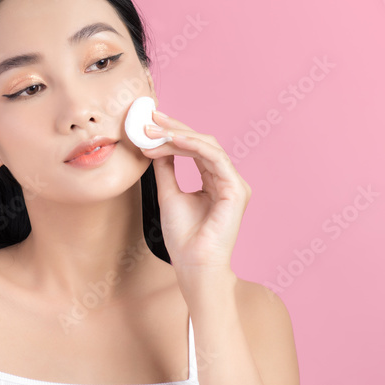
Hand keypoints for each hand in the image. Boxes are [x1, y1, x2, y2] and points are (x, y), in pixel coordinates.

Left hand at [140, 109, 250, 285]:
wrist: (193, 264)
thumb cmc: (183, 237)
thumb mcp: (168, 194)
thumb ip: (166, 169)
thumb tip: (156, 146)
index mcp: (214, 180)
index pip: (195, 149)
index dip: (173, 134)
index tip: (149, 124)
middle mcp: (227, 179)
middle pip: (202, 142)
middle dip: (174, 128)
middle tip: (150, 119)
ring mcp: (234, 183)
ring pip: (207, 146)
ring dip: (179, 136)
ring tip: (154, 132)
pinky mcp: (235, 189)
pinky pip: (214, 158)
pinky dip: (193, 146)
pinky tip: (173, 140)